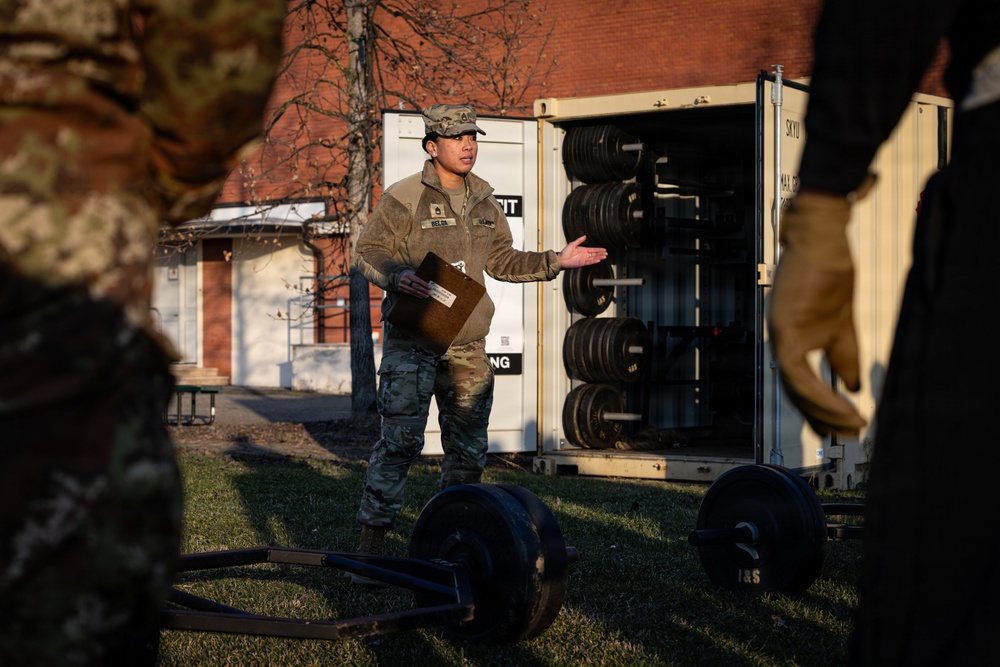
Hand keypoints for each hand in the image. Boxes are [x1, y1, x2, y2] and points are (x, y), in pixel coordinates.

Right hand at [397, 269, 429, 297]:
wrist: (395, 277)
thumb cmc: (406, 275)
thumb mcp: (411, 273)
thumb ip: (417, 276)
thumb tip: (427, 281)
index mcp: (408, 274)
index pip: (418, 280)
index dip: (425, 284)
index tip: (430, 287)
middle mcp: (405, 280)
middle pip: (416, 286)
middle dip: (424, 290)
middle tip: (429, 293)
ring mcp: (402, 285)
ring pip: (413, 291)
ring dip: (421, 294)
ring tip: (426, 296)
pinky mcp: (400, 289)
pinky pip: (409, 293)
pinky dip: (416, 295)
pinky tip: (420, 296)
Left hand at [559, 235, 608, 268]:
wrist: (561, 259)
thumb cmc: (565, 252)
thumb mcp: (573, 244)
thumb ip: (579, 240)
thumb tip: (584, 236)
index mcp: (583, 250)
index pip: (593, 250)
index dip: (598, 249)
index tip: (604, 249)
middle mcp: (584, 255)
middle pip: (594, 254)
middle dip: (600, 254)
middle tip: (606, 253)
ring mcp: (583, 259)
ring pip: (593, 258)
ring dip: (599, 257)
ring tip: (604, 256)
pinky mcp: (582, 263)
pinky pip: (589, 262)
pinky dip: (593, 261)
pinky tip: (598, 260)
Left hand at [767, 190, 866, 436]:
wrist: (822, 239)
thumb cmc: (829, 275)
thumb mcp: (842, 324)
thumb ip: (844, 356)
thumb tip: (853, 387)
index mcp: (791, 341)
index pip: (800, 385)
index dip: (821, 409)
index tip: (844, 427)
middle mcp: (780, 341)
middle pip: (796, 393)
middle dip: (823, 418)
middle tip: (850, 435)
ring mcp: (779, 335)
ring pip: (795, 389)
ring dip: (824, 411)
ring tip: (851, 425)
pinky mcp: (784, 328)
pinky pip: (798, 373)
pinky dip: (820, 393)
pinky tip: (842, 405)